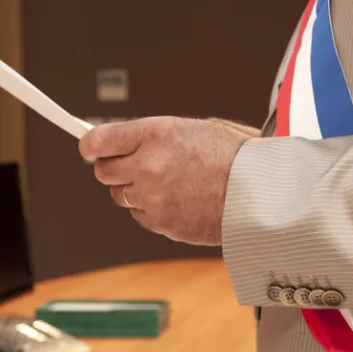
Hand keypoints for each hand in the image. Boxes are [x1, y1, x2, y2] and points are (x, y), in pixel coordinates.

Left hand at [79, 117, 255, 245]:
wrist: (262, 192)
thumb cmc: (238, 158)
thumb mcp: (197, 129)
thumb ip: (156, 137)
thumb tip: (128, 141)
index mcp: (156, 134)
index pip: (99, 141)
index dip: (91, 146)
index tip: (90, 149)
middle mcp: (148, 165)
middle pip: (104, 172)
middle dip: (117, 169)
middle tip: (138, 167)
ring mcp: (153, 197)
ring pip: (121, 196)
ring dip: (136, 191)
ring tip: (169, 185)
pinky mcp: (161, 223)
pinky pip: (140, 217)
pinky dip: (153, 211)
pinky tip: (178, 201)